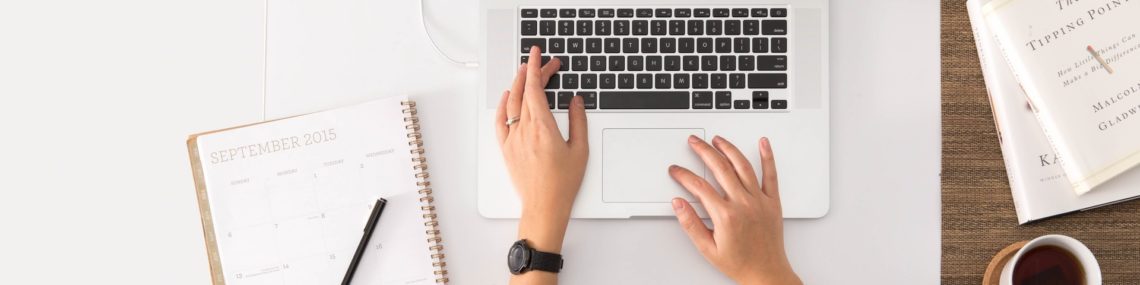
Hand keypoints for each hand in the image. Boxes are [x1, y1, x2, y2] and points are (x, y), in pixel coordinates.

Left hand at [496, 46, 587, 255]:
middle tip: (543, 62)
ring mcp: (512, 139)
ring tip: (525, 72)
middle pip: (524, 92)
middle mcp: (524, 130)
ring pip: (511, 103)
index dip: (537, 68)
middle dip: (533, 72)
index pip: (535, 89)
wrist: (544, 206)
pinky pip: (500, 121)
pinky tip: (507, 97)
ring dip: (517, 84)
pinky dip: (503, 105)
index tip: (539, 55)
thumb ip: (578, 121)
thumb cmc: (563, 183)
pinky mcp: (506, 149)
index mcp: (543, 127)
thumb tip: (576, 101)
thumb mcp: (580, 149)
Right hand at [669, 136, 800, 284]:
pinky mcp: (772, 202)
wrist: (766, 273)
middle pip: (720, 168)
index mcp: (725, 216)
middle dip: (703, 151)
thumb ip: (691, 224)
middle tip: (694, 142)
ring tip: (718, 139)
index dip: (684, 175)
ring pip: (743, 166)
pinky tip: (763, 143)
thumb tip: (678, 204)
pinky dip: (768, 157)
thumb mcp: (707, 248)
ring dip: (728, 149)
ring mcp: (759, 201)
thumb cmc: (739, 263)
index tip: (676, 170)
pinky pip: (771, 175)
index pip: (699, 187)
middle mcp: (743, 204)